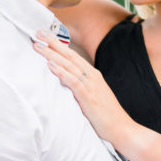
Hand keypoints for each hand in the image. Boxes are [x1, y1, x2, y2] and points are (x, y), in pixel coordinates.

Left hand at [35, 32, 134, 146]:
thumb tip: (67, 85)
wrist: (122, 129)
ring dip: (52, 54)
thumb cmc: (107, 117)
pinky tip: (50, 65)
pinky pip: (72, 81)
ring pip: (68, 65)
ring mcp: (91, 86)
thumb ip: (81, 89)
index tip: (46, 36)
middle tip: (38, 32)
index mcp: (93, 76)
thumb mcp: (94, 98)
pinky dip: (61, 72)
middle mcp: (92, 77)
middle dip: (53, 43)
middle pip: (70, 56)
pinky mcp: (88, 97)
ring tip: (38, 45)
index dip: (59, 45)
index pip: (73, 56)